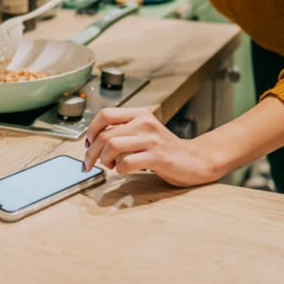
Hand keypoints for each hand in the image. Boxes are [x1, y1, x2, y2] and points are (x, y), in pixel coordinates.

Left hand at [82, 108, 220, 187]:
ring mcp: (152, 139)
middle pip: (105, 134)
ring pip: (112, 146)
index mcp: (140, 114)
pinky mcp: (157, 157)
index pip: (105, 114)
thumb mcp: (144, 131)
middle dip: (91, 152)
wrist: (195, 160)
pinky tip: (124, 170)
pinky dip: (119, 169)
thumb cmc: (165, 148)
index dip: (91, 131)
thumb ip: (123, 130)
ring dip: (104, 160)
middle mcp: (145, 123)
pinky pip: (126, 163)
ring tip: (109, 165)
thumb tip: (92, 140)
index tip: (88, 144)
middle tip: (89, 163)